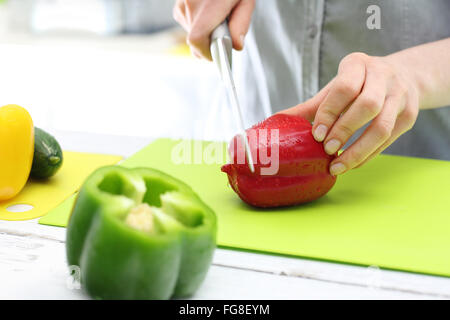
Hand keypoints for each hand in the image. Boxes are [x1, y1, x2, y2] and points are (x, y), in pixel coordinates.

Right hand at [173, 0, 254, 59]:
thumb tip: (236, 46)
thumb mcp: (245, 0)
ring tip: (218, 16)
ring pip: (192, 34)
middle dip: (211, 43)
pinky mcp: (178, 5)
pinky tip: (208, 12)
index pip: (197, 40)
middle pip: (197, 41)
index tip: (215, 57)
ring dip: (206, 33)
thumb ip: (241, 24)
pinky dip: (199, 25)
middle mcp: (189, 6)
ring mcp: (181, 5)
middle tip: (225, 32)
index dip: (206, 54)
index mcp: (207, 6)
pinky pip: (188, 25)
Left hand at [282, 52, 419, 174]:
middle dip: (344, 130)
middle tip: (327, 149)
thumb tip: (277, 121)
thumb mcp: (335, 87)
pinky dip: (368, 155)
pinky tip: (352, 163)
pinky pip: (389, 139)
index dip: (329, 112)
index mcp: (358, 64)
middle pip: (367, 105)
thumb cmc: (359, 83)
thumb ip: (311, 106)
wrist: (403, 76)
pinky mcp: (410, 115)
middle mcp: (384, 76)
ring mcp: (401, 95)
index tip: (317, 134)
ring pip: (382, 126)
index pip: (345, 87)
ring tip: (337, 165)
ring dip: (358, 150)